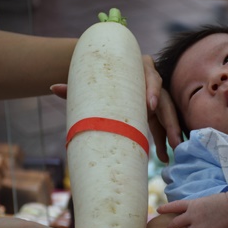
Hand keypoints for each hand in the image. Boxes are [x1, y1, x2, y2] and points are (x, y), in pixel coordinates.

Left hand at [50, 55, 182, 163]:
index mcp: (138, 69)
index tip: (150, 106)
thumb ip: (76, 87)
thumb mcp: (91, 84)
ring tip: (175, 149)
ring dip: (172, 133)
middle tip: (173, 136)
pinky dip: (164, 141)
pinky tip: (165, 157)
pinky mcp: (155, 112)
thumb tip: (53, 87)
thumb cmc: (100, 79)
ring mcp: (155, 98)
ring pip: (167, 116)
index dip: (153, 91)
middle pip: (165, 100)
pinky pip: (162, 128)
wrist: (108, 80)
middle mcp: (151, 83)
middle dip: (170, 120)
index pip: (151, 77)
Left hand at [159, 194, 227, 227]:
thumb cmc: (222, 202)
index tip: (158, 210)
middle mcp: (192, 215)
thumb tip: (192, 210)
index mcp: (192, 204)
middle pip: (175, 224)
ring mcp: (198, 226)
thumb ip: (196, 206)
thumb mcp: (205, 200)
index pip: (175, 206)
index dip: (166, 208)